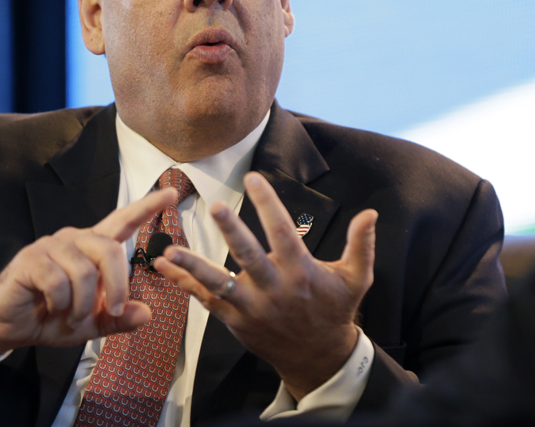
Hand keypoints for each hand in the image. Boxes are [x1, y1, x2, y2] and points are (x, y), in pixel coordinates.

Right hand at [0, 187, 177, 355]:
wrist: (7, 325)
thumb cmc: (50, 318)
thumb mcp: (90, 323)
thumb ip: (118, 318)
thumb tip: (146, 313)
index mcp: (91, 249)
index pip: (123, 222)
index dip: (147, 207)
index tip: (171, 194)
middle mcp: (74, 240)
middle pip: (111, 250)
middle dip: (116, 286)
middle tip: (111, 311)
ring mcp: (52, 246)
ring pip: (85, 271)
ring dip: (82, 304)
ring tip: (70, 315)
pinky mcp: (32, 258)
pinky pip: (59, 281)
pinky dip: (61, 303)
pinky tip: (51, 306)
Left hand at [153, 172, 376, 399]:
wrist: (318, 357)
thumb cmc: (335, 311)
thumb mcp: (356, 279)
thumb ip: (361, 245)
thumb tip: (370, 213)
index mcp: (301, 272)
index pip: (282, 231)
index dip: (268, 203)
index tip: (254, 177)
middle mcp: (274, 289)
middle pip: (249, 256)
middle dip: (232, 231)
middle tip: (216, 206)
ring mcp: (252, 307)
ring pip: (219, 283)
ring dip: (194, 266)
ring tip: (171, 250)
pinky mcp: (236, 320)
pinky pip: (206, 300)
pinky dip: (184, 284)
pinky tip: (164, 265)